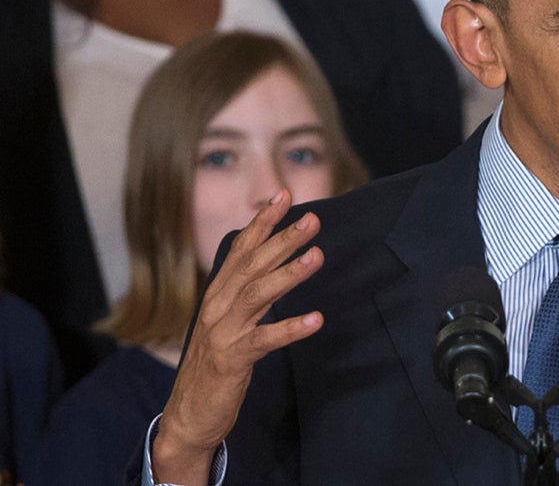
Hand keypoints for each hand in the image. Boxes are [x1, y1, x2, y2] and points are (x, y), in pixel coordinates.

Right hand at [152, 190, 324, 483]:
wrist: (188, 414)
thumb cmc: (215, 365)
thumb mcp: (229, 322)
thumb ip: (247, 294)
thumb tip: (272, 265)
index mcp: (218, 294)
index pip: (240, 249)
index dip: (262, 222)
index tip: (284, 196)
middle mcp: (217, 306)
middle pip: (253, 265)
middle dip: (283, 239)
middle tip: (313, 220)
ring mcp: (223, 331)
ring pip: (258, 294)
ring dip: (289, 274)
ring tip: (317, 256)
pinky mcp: (232, 358)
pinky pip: (265, 339)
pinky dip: (291, 328)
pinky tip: (316, 320)